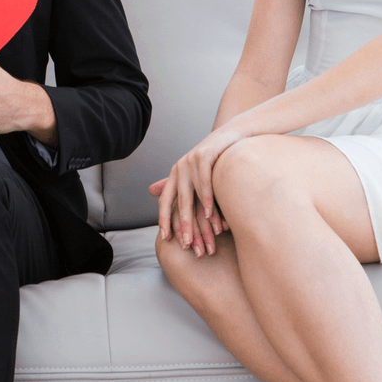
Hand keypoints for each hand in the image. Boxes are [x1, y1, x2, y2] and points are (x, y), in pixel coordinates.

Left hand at [151, 125, 242, 248]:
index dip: (164, 220)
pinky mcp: (204, 155)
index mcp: (174, 174)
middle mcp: (179, 167)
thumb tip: (150, 192)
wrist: (231, 136)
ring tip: (202, 235)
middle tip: (187, 245)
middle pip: (178, 202)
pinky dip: (207, 199)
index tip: (166, 238)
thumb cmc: (213, 159)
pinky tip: (211, 214)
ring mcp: (191, 160)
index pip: (165, 201)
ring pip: (191, 194)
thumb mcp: (193, 173)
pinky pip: (204, 182)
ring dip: (198, 217)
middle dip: (183, 225)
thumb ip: (175, 184)